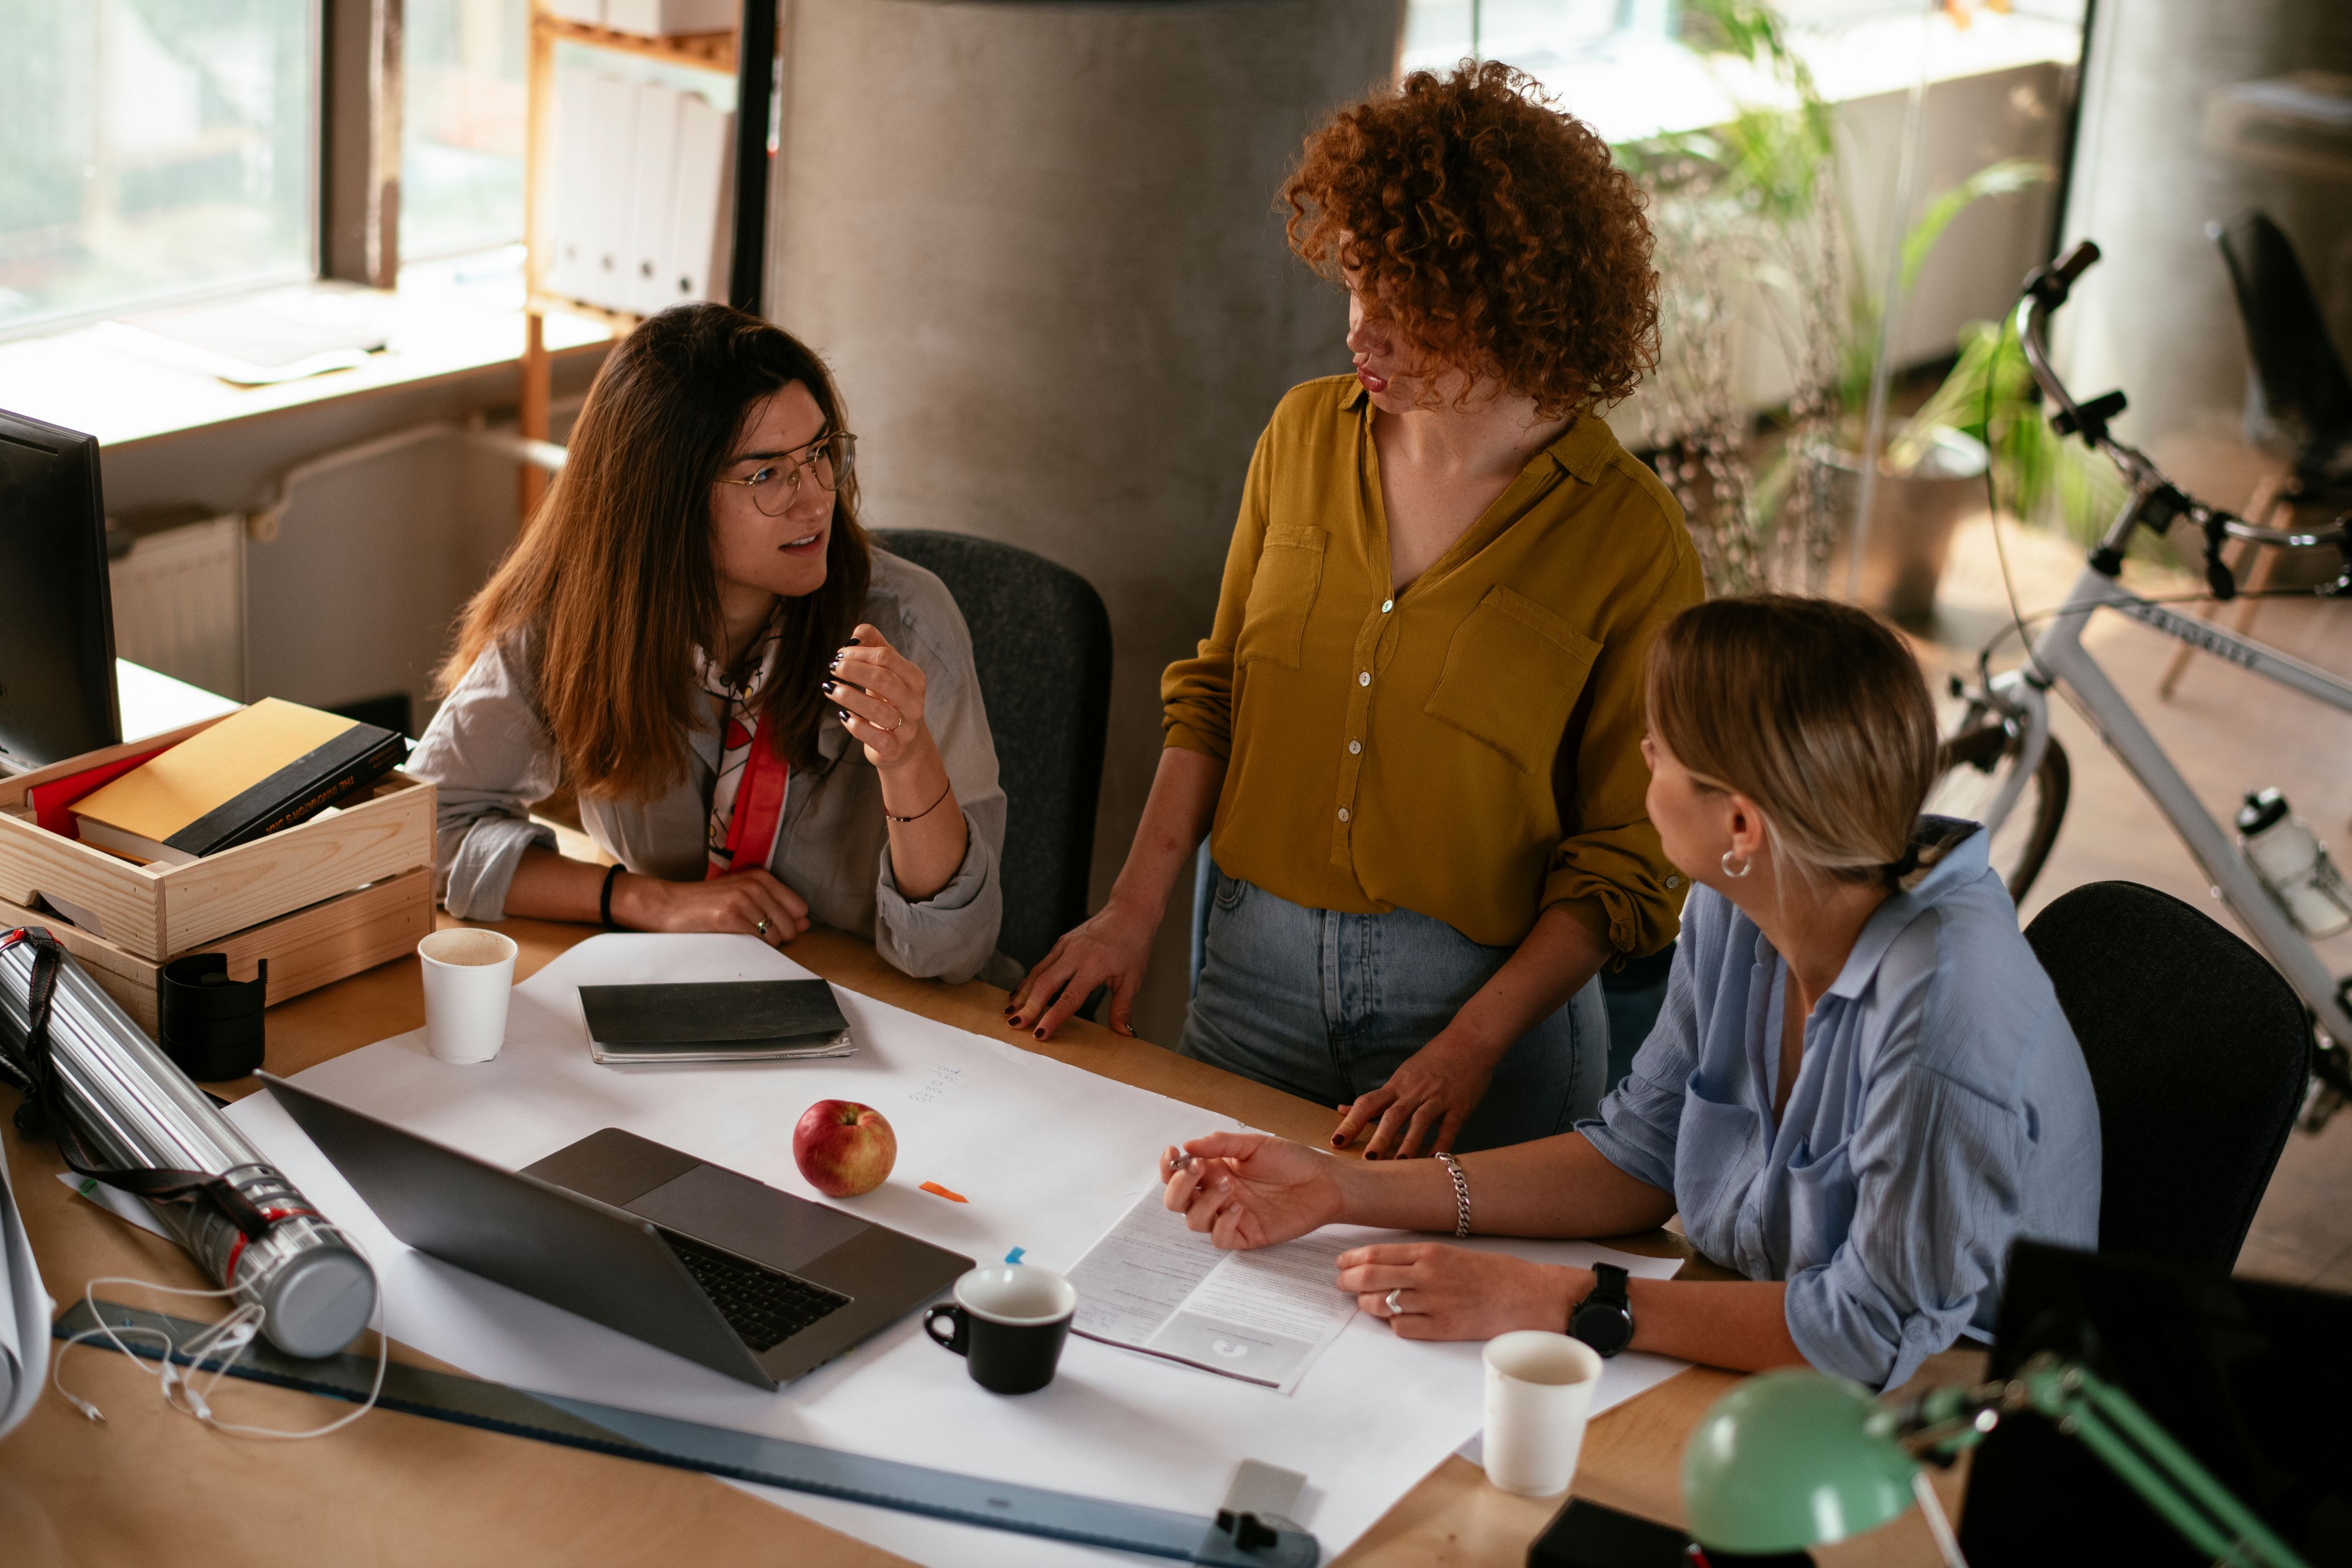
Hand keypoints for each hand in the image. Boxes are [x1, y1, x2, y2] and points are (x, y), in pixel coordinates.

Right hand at [610, 868, 809, 945]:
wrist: (667, 905)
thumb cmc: (705, 903)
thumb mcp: (741, 895)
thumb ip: (774, 906)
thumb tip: (805, 923)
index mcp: (760, 876)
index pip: (799, 907)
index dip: (791, 923)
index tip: (773, 926)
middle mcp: (754, 885)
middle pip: (792, 924)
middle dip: (780, 936)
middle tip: (754, 933)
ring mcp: (742, 900)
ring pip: (777, 935)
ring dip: (765, 944)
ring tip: (742, 935)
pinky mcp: (730, 917)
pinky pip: (760, 940)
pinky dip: (754, 947)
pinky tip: (736, 938)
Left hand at [825, 624, 932, 772]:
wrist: (905, 745)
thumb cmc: (890, 700)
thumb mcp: (886, 671)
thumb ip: (874, 646)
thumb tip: (856, 635)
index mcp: (914, 679)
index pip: (887, 657)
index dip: (859, 653)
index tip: (840, 655)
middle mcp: (914, 702)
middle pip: (884, 680)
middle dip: (854, 670)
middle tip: (832, 667)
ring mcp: (907, 728)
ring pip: (879, 711)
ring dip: (850, 697)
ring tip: (829, 689)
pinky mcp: (895, 749)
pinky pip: (877, 739)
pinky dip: (858, 727)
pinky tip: (843, 716)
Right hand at [1006, 897, 1157, 1037]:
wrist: (1130, 911)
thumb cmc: (1133, 944)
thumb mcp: (1132, 980)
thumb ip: (1122, 1008)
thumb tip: (1124, 1034)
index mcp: (1094, 966)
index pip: (1069, 998)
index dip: (1052, 1018)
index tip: (1040, 1034)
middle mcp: (1076, 954)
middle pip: (1045, 984)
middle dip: (1029, 1007)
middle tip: (1015, 1025)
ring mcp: (1066, 946)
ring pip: (1038, 972)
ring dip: (1023, 994)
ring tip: (1010, 1012)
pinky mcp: (1061, 942)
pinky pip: (1041, 964)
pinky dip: (1028, 980)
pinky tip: (1019, 993)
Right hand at [1159, 1133, 1345, 1249]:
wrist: (1324, 1181)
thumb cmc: (1292, 1160)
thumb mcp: (1254, 1144)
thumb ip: (1220, 1144)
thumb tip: (1187, 1146)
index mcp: (1215, 1170)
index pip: (1178, 1175)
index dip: (1169, 1167)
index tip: (1173, 1152)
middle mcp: (1217, 1195)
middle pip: (1177, 1202)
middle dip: (1179, 1186)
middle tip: (1199, 1169)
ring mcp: (1230, 1216)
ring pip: (1194, 1221)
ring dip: (1205, 1202)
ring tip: (1229, 1186)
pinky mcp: (1246, 1235)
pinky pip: (1220, 1239)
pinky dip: (1222, 1224)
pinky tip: (1238, 1208)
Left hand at [1332, 1030, 1502, 1159]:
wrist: (1470, 1041)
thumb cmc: (1433, 1062)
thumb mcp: (1401, 1076)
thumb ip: (1376, 1098)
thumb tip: (1342, 1109)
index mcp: (1397, 1085)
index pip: (1368, 1103)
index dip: (1352, 1121)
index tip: (1337, 1141)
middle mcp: (1414, 1092)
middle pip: (1393, 1115)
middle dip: (1379, 1138)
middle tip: (1367, 1161)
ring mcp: (1438, 1098)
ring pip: (1420, 1121)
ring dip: (1409, 1143)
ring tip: (1398, 1165)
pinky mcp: (1459, 1105)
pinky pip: (1449, 1126)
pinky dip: (1442, 1143)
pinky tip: (1435, 1160)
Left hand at [1339, 1243, 1585, 1341]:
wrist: (1528, 1296)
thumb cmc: (1495, 1273)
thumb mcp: (1453, 1254)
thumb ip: (1420, 1259)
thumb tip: (1385, 1266)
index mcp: (1429, 1252)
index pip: (1375, 1254)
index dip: (1351, 1260)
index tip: (1341, 1263)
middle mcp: (1426, 1276)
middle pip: (1369, 1278)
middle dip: (1348, 1281)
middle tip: (1342, 1284)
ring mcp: (1433, 1304)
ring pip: (1379, 1305)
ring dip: (1367, 1305)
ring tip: (1367, 1303)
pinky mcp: (1442, 1329)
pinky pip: (1401, 1328)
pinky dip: (1394, 1325)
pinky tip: (1400, 1320)